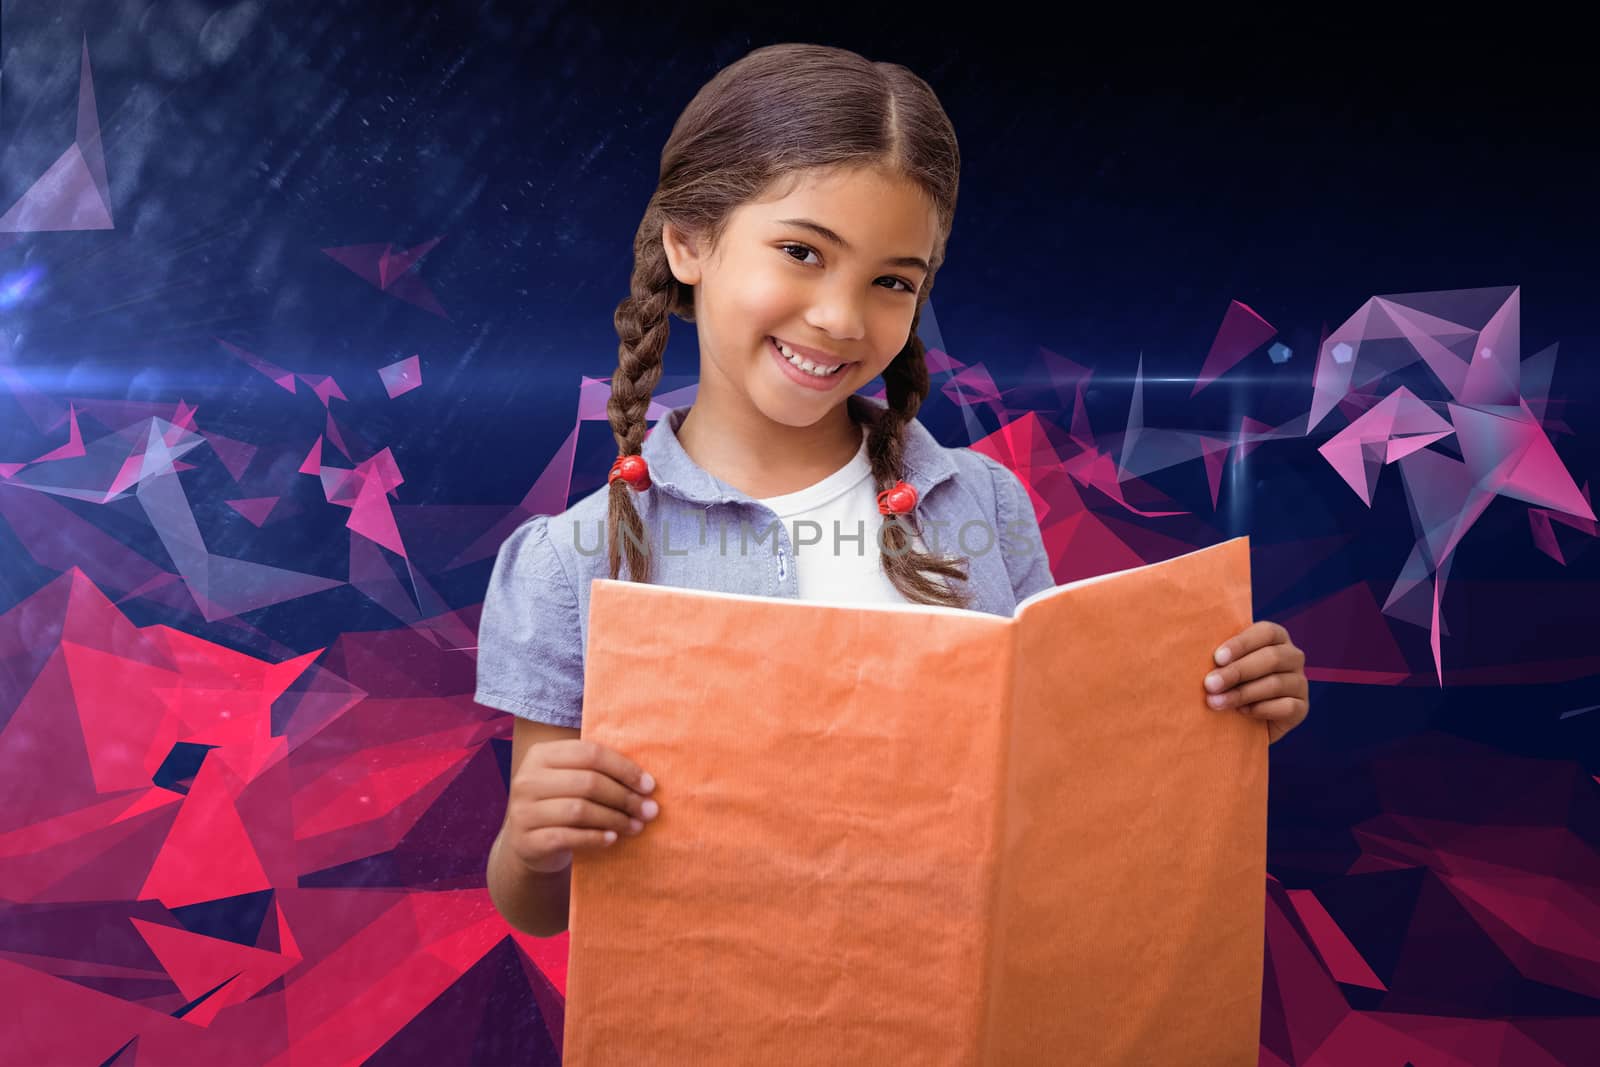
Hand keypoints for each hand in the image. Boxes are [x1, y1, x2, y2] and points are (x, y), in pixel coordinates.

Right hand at [505, 739, 660, 872]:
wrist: (529, 844)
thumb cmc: (561, 804)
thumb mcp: (571, 780)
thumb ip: (600, 772)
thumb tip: (647, 785)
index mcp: (541, 755)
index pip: (589, 753)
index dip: (623, 768)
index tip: (649, 786)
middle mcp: (527, 780)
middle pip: (588, 782)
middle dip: (624, 797)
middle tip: (649, 810)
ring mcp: (523, 811)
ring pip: (579, 810)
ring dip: (615, 819)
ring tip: (637, 826)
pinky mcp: (527, 841)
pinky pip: (567, 837)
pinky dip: (595, 837)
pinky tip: (612, 838)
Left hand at [1202, 621, 1308, 743]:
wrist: (1240, 720)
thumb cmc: (1226, 682)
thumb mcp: (1223, 665)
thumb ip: (1219, 657)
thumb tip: (1195, 651)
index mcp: (1276, 637)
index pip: (1266, 632)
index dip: (1242, 644)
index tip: (1217, 658)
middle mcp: (1293, 656)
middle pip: (1271, 658)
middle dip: (1237, 672)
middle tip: (1210, 684)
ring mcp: (1300, 682)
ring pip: (1276, 683)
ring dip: (1242, 694)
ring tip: (1216, 702)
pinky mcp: (1302, 708)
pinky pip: (1286, 707)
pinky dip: (1261, 710)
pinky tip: (1242, 712)